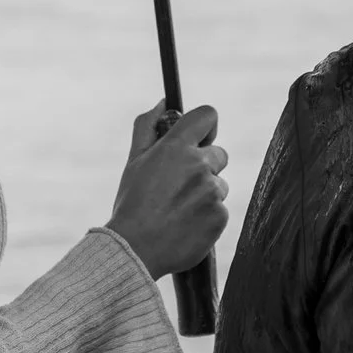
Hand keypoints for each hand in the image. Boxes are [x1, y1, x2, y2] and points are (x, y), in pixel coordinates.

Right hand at [105, 101, 229, 278]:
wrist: (135, 250)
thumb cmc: (131, 204)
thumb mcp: (134, 162)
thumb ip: (148, 127)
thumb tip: (164, 103)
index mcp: (175, 147)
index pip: (207, 115)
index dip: (206, 126)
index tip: (200, 139)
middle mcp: (198, 165)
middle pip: (219, 154)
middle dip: (204, 166)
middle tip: (179, 186)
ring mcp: (212, 192)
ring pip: (219, 185)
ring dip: (205, 194)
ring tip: (178, 211)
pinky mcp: (220, 217)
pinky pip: (221, 210)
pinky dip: (208, 216)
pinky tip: (186, 225)